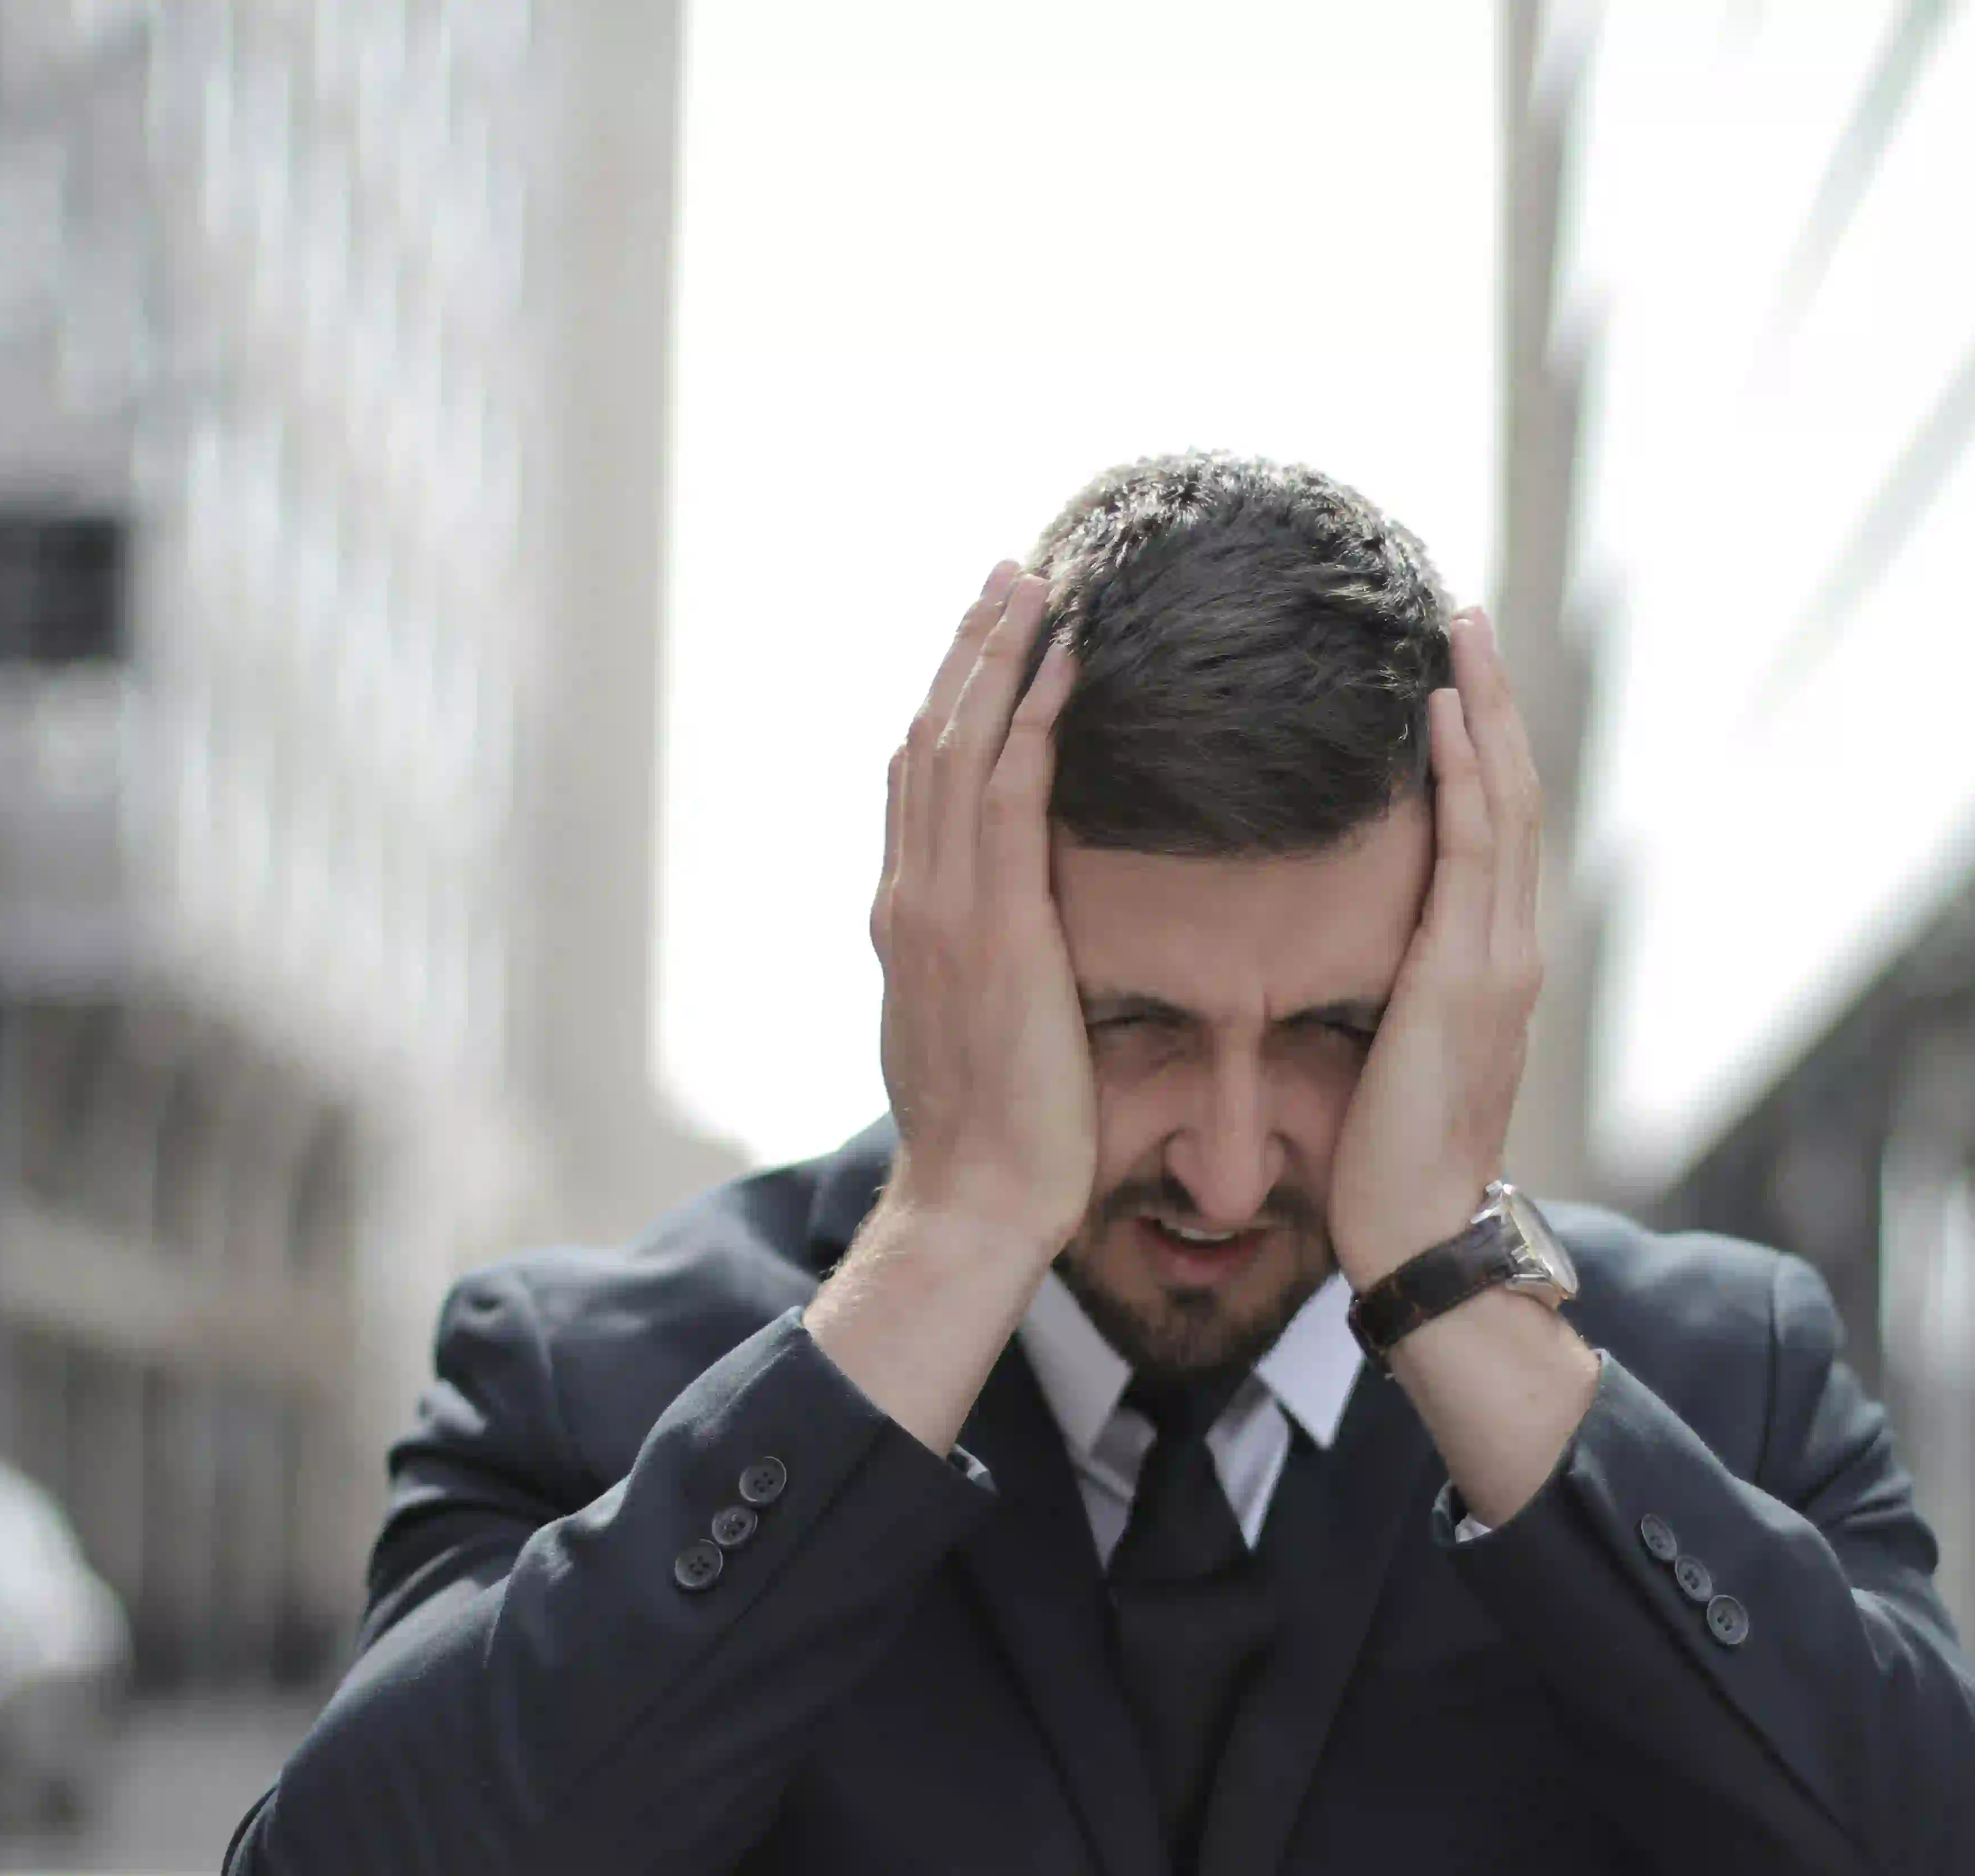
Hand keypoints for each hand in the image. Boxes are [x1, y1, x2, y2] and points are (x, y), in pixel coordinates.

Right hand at [865, 560, 1087, 1256]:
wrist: (976, 1201)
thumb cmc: (997, 1137)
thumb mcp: (977, 1030)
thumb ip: (984, 969)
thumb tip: (1015, 941)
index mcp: (908, 920)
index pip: (922, 783)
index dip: (951, 701)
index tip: (988, 640)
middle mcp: (911, 898)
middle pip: (932, 740)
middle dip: (969, 651)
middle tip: (1011, 576)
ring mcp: (942, 908)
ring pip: (961, 746)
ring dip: (999, 657)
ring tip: (1037, 586)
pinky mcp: (992, 926)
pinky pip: (1009, 793)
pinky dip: (1032, 718)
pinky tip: (1066, 664)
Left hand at [1328, 605, 1545, 1289]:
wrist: (1418, 1234)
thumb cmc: (1386, 1161)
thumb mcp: (1386, 1052)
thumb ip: (1384, 989)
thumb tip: (1345, 948)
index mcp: (1487, 963)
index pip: (1488, 828)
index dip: (1478, 746)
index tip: (1450, 674)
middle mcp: (1509, 947)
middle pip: (1510, 794)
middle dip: (1492, 701)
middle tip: (1465, 615)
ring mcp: (1500, 958)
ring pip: (1503, 803)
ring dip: (1484, 712)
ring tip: (1460, 633)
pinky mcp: (1470, 976)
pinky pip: (1471, 850)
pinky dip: (1463, 774)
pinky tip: (1442, 713)